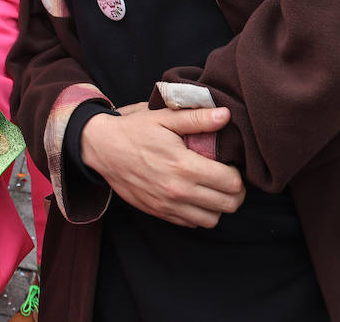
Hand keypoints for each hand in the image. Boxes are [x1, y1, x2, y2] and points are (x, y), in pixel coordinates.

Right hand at [80, 106, 244, 227]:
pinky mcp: (159, 212)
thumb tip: (225, 115)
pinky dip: (199, 213)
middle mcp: (178, 191)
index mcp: (184, 166)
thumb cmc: (134, 130)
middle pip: (228, 205)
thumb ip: (196, 118)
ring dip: (218, 206)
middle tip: (227, 178)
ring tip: (212, 188)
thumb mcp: (163, 117)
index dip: (238, 174)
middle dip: (234, 192)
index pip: (231, 183)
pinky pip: (191, 224)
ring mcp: (168, 205)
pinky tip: (194, 195)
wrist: (102, 148)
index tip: (229, 164)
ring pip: (212, 220)